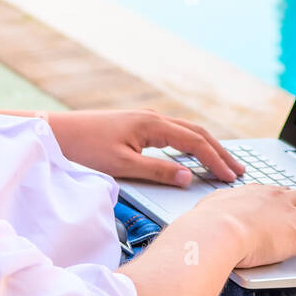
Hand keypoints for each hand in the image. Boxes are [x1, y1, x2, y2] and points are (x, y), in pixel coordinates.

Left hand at [46, 109, 243, 185]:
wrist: (55, 133)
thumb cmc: (84, 149)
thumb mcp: (121, 166)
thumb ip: (157, 171)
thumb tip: (190, 177)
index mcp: (152, 124)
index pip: (195, 142)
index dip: (216, 160)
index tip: (232, 177)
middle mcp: (153, 117)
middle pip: (197, 133)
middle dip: (220, 152)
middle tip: (239, 171)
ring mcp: (146, 120)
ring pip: (186, 131)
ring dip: (207, 147)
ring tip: (224, 164)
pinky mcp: (137, 126)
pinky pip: (174, 134)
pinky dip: (191, 145)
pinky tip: (193, 156)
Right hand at [188, 184, 295, 267]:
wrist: (217, 230)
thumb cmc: (207, 222)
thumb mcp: (211, 207)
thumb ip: (217, 207)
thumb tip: (212, 210)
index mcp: (257, 192)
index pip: (281, 193)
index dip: (291, 199)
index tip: (295, 203)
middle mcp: (279, 200)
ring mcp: (292, 216)